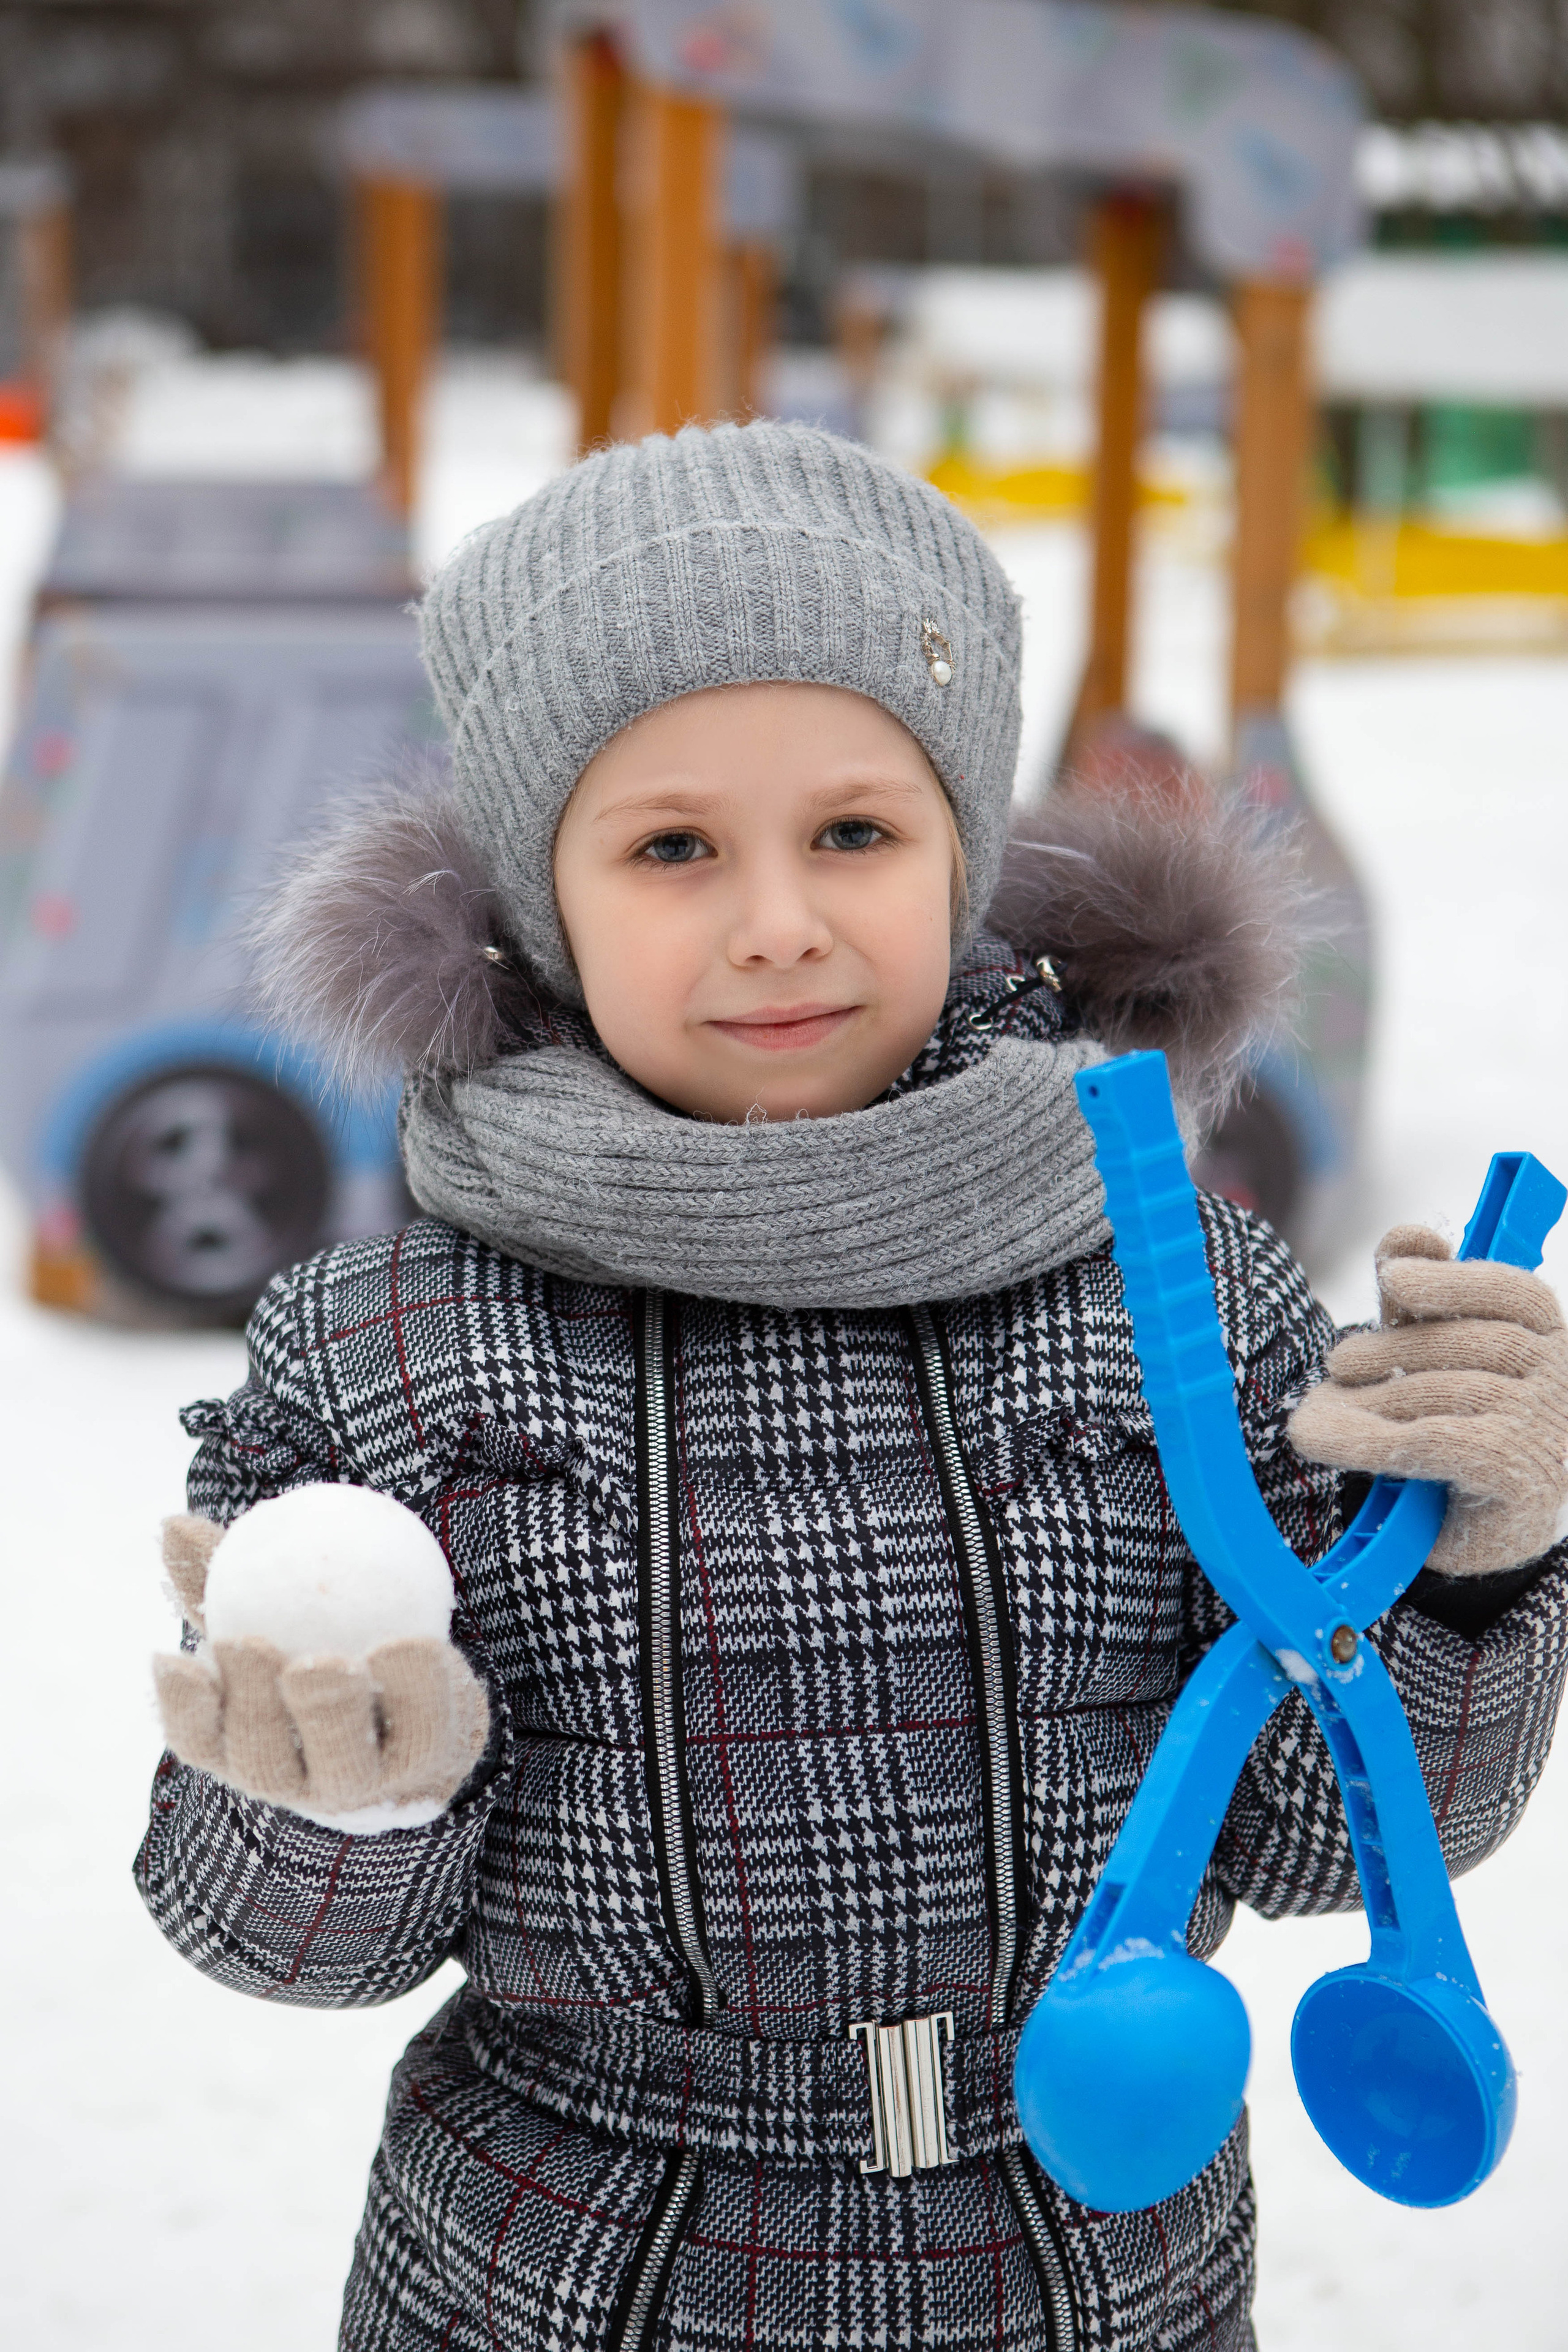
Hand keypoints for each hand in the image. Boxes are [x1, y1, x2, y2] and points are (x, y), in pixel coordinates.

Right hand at [153, 1513, 489, 1826]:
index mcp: (247, 1747)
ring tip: (330, 1661)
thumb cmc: (327, 1638)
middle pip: (264, 1760)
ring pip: (342, 1761)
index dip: (182, 1709)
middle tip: (251, 1647)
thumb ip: (228, 1574)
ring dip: (331, 1709)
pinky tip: (413, 1643)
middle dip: (252, 1709)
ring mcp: (364, 1783)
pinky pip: (422, 1725)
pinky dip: (416, 1685)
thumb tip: (174, 1526)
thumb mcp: (278, 1605)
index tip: (172, 1658)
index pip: (200, 1741)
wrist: (425, 1689)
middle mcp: (299, 1780)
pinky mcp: (428, 1765)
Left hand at [1289, 1225, 1567, 1577]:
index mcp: (1553, 1342)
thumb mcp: (1438, 1360)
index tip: (1392, 1277)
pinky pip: (1429, 1440)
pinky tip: (1318, 1438)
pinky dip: (1364, 1438)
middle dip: (1391, 1348)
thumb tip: (1409, 1233)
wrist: (1476, 1540)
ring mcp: (1549, 1427)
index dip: (1450, 1278)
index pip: (1512, 1292)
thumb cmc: (1459, 1434)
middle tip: (1338, 1363)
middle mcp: (1564, 1380)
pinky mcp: (1521, 1472)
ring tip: (1321, 1408)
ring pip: (1443, 1391)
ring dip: (1371, 1397)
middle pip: (1467, 1341)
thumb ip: (1424, 1299)